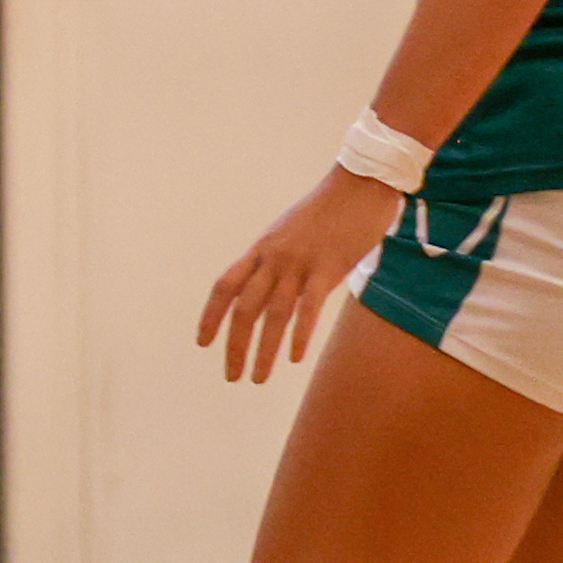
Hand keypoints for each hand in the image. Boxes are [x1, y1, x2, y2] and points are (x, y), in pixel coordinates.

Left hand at [201, 169, 403, 381]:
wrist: (359, 183)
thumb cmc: (329, 209)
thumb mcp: (289, 231)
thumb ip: (277, 258)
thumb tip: (270, 283)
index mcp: (260, 250)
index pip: (224, 287)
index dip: (210, 316)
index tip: (202, 342)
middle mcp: (272, 258)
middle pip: (243, 309)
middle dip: (234, 346)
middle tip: (232, 376)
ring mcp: (299, 263)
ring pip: (272, 314)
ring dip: (263, 350)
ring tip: (257, 378)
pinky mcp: (328, 267)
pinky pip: (308, 307)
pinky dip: (298, 334)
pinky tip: (293, 358)